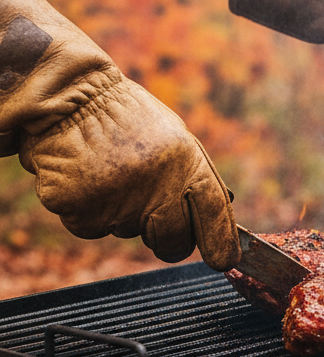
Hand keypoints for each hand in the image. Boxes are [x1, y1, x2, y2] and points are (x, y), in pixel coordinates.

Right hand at [0, 0, 240, 270]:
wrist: (67, 95)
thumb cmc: (126, 118)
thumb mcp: (174, 137)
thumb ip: (194, 175)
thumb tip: (222, 216)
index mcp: (185, 162)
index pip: (213, 213)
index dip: (220, 242)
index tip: (223, 261)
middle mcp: (156, 184)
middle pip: (172, 241)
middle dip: (167, 239)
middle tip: (152, 215)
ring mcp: (116, 199)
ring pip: (126, 232)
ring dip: (120, 214)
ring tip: (108, 172)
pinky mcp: (78, 208)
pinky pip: (89, 227)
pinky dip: (85, 211)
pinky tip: (84, 178)